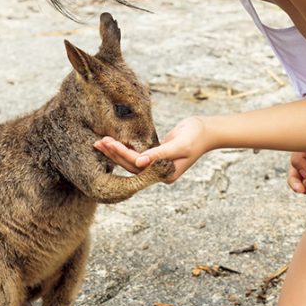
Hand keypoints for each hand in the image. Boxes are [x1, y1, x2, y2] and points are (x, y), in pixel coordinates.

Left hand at [95, 116, 210, 183]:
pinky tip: (113, 142)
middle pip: (131, 165)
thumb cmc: (195, 136)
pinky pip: (136, 154)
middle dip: (114, 154)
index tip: (108, 143)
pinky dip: (124, 148)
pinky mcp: (156, 156)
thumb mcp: (178, 145)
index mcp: (165, 174)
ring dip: (116, 152)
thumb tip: (138, 163)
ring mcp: (157, 166)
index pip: (138, 166)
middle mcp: (159, 173)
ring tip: (100, 142)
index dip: (122, 154)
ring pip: (131, 161)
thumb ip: (158, 154)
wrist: (207, 130)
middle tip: (98, 142)